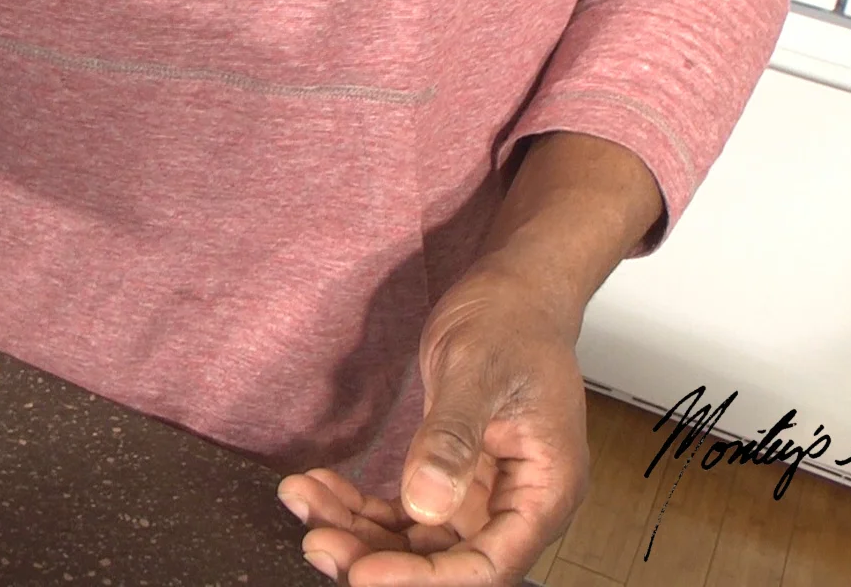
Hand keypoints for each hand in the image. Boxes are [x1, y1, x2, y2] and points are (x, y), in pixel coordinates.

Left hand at [278, 268, 589, 584]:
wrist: (509, 292)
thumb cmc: (510, 322)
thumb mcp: (476, 373)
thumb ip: (452, 440)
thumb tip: (426, 503)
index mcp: (546, 489)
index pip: (488, 565)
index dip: (428, 578)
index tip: (366, 572)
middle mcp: (517, 504)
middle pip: (445, 560)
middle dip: (378, 557)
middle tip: (317, 539)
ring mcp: (481, 495)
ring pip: (415, 539)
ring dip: (357, 530)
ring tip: (304, 501)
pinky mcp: (451, 479)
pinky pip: (402, 510)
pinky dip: (358, 504)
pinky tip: (319, 485)